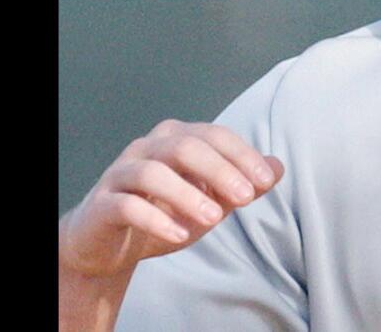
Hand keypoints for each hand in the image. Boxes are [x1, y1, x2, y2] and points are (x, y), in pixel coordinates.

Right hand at [59, 120, 284, 278]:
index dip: (242, 156)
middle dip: (220, 171)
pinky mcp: (102, 204)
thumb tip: (278, 167)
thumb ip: (242, 184)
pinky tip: (179, 235)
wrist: (111, 244)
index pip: (214, 136)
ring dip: (187, 195)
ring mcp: (121, 174)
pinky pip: (127, 206)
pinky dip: (156, 219)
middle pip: (186, 147)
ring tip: (215, 219)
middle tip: (246, 198)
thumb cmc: (167, 214)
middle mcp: (147, 148)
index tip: (265, 181)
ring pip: (153, 173)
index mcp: (177, 138)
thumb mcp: (211, 201)